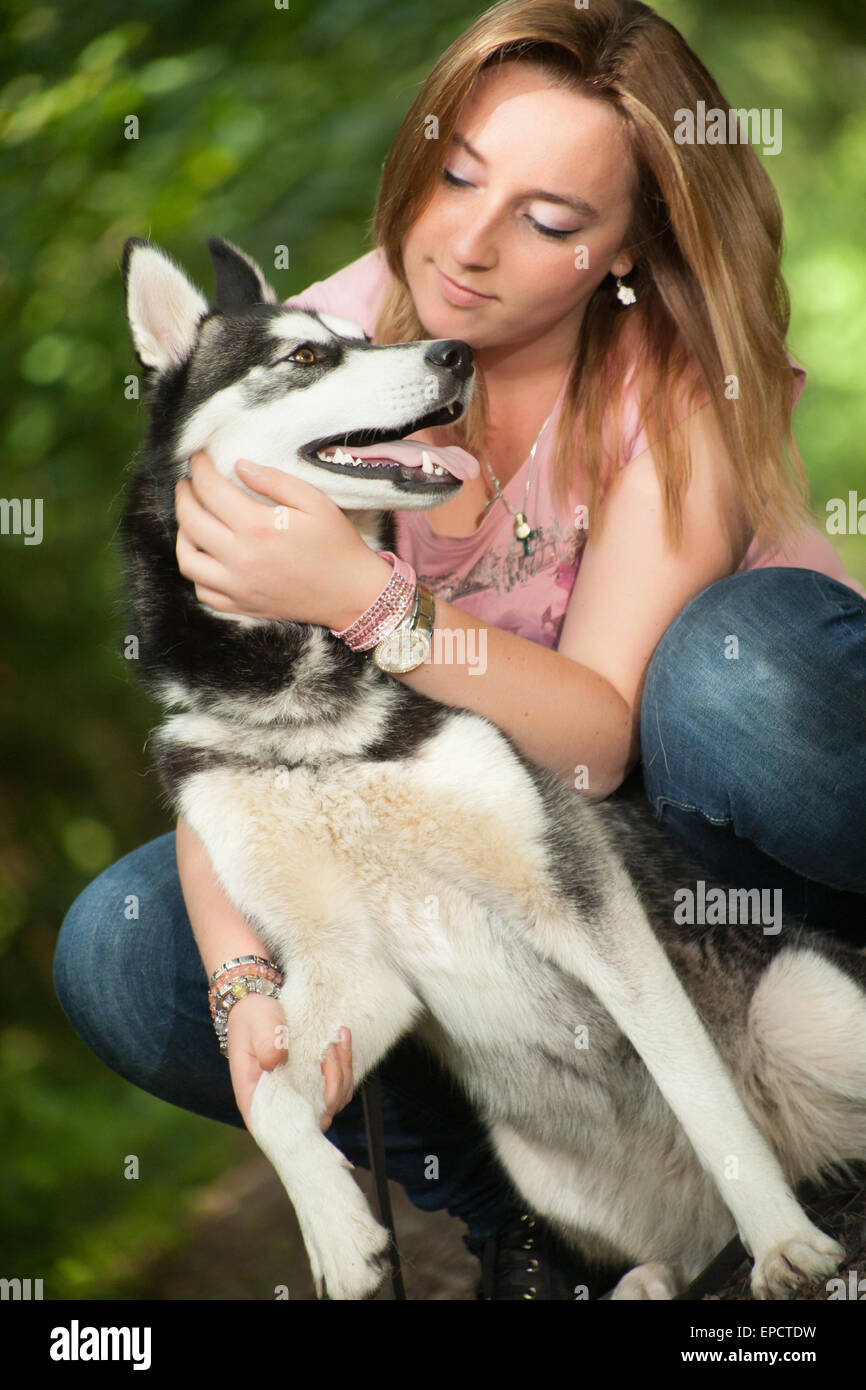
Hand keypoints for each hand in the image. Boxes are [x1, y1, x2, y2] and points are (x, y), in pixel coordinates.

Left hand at [174, 450, 389, 626]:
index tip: (198, 458)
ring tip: (192, 518)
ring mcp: (238, 586)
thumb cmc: (337, 545)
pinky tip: (206, 555)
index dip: (199, 468)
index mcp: (258, 527)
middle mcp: (241, 558)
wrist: (351, 594)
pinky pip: (202, 590)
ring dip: (182, 534)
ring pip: (187, 559)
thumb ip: (276, 481)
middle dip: (184, 495)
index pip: (210, 490)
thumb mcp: (316, 502)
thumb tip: (240, 466)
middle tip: (188, 483)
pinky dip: (197, 571)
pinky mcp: (241, 605)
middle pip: (190, 521)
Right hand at [226, 993, 353, 1133]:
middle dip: (331, 1085)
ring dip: (342, 1072)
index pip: (279, 1130)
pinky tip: (341, 1040)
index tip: (319, 1094)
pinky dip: (345, 1065)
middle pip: (315, 1116)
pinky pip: (339, 1085)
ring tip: (335, 1040)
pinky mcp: (314, 1081)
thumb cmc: (253, 1019)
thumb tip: (274, 1061)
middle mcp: (280, 1103)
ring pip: (332, 1101)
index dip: (303, 1125)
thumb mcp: (256, 1026)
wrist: (259, 1004)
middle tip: (328, 1050)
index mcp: (257, 1098)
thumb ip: (265, 1043)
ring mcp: (300, 1093)